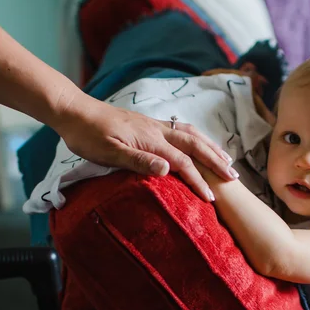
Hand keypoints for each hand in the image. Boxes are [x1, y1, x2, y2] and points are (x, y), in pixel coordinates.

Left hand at [56, 95, 236, 202]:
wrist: (75, 111)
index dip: (198, 181)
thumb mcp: (109, 153)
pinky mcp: (148, 123)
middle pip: (195, 146)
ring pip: (191, 135)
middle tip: (234, 178)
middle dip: (216, 162)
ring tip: (226, 159)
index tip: (211, 199)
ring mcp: (154, 125)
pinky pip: (181, 130)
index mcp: (151, 140)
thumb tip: (167, 170)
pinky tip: (198, 143)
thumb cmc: (88, 135)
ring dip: (211, 147)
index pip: (182, 163)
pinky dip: (197, 138)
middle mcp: (158, 130)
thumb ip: (138, 161)